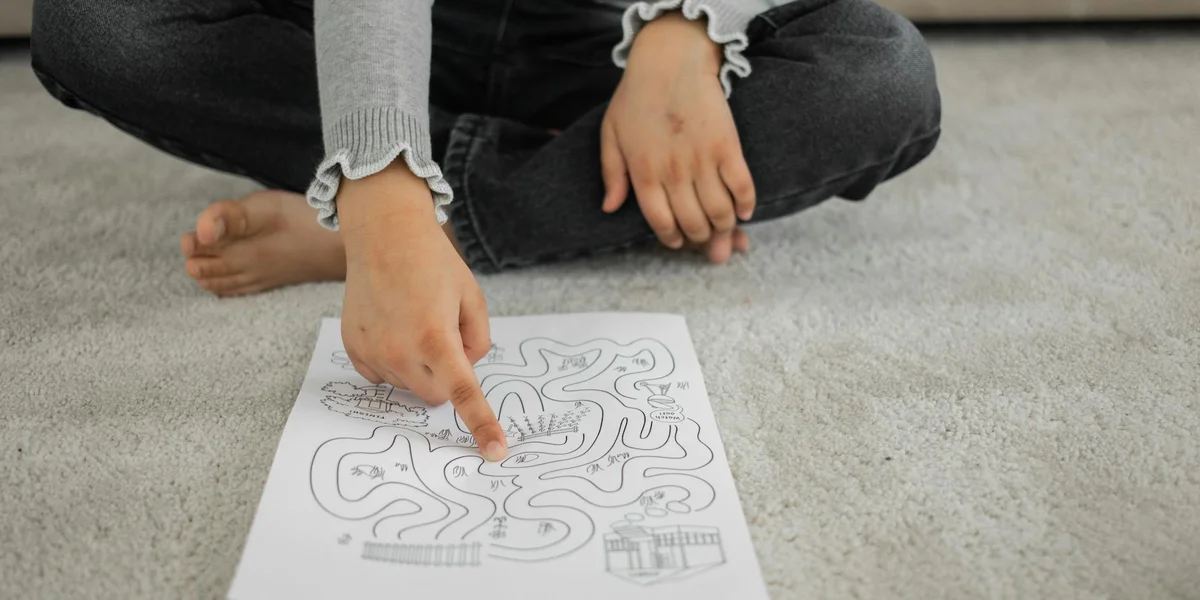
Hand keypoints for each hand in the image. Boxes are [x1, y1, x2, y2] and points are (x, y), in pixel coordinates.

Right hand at [337, 162, 506, 460]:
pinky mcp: (354, 349)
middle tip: (443, 336)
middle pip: (435, 395)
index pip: (463, 394)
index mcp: (436, 338)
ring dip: (418, 366)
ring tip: (414, 321)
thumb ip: (478, 341)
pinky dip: (393, 361)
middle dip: (446, 377)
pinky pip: (382, 375)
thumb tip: (465, 369)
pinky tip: (393, 327)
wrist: (383, 234)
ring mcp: (373, 352)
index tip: (495, 453)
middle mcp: (400, 351)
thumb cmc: (433, 262)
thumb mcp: (471, 297)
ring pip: (407, 386)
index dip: (482, 425)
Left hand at [601, 12, 754, 263]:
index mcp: (644, 173)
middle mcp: (673, 173)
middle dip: (702, 239)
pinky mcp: (728, 146)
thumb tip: (609, 207)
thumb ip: (611, 173)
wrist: (671, 61)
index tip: (679, 242)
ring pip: (719, 211)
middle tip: (707, 240)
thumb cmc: (636, 96)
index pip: (660, 222)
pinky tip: (745, 212)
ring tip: (726, 231)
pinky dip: (746, 204)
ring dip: (725, 229)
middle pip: (693, 223)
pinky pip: (742, 186)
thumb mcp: (611, 134)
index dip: (672, 238)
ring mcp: (702, 160)